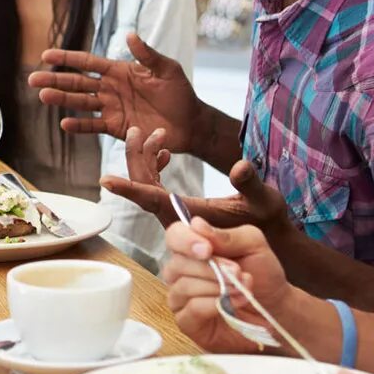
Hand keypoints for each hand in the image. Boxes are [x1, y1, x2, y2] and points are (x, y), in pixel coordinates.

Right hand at [29, 33, 203, 150]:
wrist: (190, 123)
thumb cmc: (180, 93)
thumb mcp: (167, 69)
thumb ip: (147, 55)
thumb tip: (129, 34)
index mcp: (120, 71)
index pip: (88, 62)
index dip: (67, 58)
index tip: (45, 55)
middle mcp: (111, 89)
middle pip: (77, 82)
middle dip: (55, 79)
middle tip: (32, 79)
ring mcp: (112, 108)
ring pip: (80, 103)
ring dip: (61, 100)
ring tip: (42, 97)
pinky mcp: (116, 128)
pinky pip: (93, 126)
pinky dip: (79, 125)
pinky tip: (64, 123)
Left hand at [101, 133, 286, 236]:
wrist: (267, 243)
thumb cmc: (268, 221)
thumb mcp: (265, 200)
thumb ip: (250, 183)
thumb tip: (240, 166)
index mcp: (191, 215)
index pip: (153, 199)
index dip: (129, 188)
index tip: (105, 180)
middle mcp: (177, 217)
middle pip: (143, 187)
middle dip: (136, 156)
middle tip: (136, 130)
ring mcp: (175, 215)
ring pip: (146, 187)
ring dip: (146, 160)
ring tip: (156, 135)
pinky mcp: (178, 211)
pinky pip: (155, 190)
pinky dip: (154, 168)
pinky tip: (165, 154)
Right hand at [160, 216, 293, 352]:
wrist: (276, 309)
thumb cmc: (263, 275)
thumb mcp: (253, 245)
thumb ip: (226, 235)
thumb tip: (197, 225)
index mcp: (193, 247)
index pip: (174, 236)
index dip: (186, 241)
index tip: (207, 249)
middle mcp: (181, 271)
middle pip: (177, 263)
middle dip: (212, 268)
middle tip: (237, 272)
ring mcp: (181, 297)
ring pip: (184, 286)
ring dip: (218, 286)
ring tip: (241, 288)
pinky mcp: (186, 321)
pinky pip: (191, 308)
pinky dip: (215, 304)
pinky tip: (234, 303)